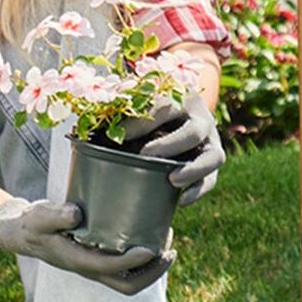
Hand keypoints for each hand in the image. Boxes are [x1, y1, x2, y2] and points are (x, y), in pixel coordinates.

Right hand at [0, 197, 173, 294]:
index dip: (133, 262)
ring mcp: (96, 268)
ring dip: (152, 268)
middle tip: (170, 252)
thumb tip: (77, 213)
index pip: (110, 269)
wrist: (24, 233)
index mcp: (77, 261)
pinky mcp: (99, 260)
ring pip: (130, 280)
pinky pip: (126, 269)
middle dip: (152, 273)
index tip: (152, 249)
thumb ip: (55, 215)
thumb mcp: (39, 216)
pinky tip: (152, 238)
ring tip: (168, 245)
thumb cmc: (33, 224)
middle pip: (127, 286)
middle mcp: (89, 270)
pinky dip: (144, 260)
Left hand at [129, 90, 223, 206]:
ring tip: (172, 180)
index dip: (142, 122)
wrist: (179, 117)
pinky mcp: (212, 161)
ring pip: (214, 156)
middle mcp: (200, 119)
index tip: (120, 136)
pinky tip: (181, 201)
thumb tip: (87, 134)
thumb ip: (120, 120)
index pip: (165, 108)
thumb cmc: (150, 116)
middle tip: (145, 156)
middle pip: (193, 131)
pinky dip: (199, 190)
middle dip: (170, 145)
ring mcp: (211, 142)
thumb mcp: (139, 110)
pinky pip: (212, 179)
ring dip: (194, 169)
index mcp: (181, 99)